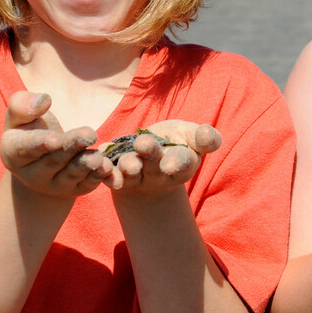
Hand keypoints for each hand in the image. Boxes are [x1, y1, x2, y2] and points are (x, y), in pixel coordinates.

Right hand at [0, 91, 109, 199]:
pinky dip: (98, 176)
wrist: (41, 160)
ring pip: (71, 174)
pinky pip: (88, 184)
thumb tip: (43, 100)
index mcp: (14, 152)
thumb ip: (22, 105)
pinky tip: (107, 167)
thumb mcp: (19, 115)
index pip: (26, 147)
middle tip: (88, 134)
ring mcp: (55, 185)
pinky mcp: (76, 189)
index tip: (55, 139)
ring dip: (85, 166)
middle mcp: (32, 174)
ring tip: (98, 157)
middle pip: (54, 160)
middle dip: (71, 147)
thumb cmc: (30, 129)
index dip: (40, 143)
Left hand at [102, 120, 220, 194]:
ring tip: (126, 160)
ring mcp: (137, 177)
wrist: (150, 157)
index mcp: (181, 164)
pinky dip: (105, 171)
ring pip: (131, 173)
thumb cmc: (175, 143)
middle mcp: (159, 174)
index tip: (171, 163)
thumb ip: (204, 137)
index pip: (181, 163)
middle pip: (154, 166)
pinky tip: (100, 163)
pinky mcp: (117, 176)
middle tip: (144, 144)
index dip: (176, 162)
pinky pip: (110, 174)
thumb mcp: (191, 137)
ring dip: (128, 166)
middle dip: (149, 156)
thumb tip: (210, 135)